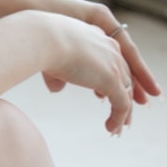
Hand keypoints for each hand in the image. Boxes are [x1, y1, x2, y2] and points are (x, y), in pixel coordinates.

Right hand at [36, 11, 160, 134]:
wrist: (44, 38)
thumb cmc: (40, 42)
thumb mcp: (50, 56)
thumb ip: (57, 73)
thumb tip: (56, 89)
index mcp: (96, 37)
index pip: (111, 60)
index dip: (110, 78)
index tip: (106, 94)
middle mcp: (110, 48)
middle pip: (125, 76)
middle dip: (124, 96)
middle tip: (122, 114)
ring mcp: (113, 65)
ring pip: (126, 93)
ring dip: (123, 113)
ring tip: (118, 128)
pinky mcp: (112, 80)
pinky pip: (121, 104)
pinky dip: (118, 118)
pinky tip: (111, 129)